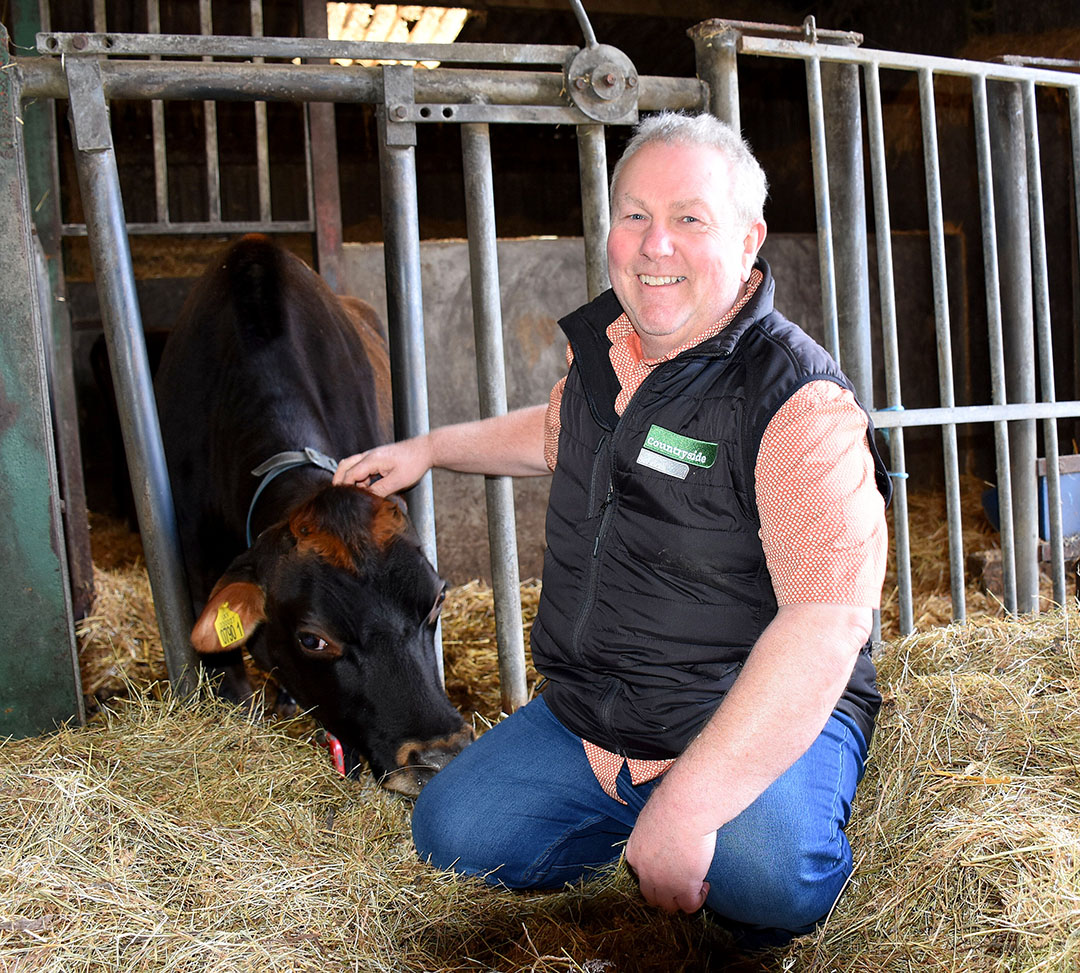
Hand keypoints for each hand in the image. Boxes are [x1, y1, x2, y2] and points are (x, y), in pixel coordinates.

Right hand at [333, 438, 432, 495]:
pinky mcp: (378, 456)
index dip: (344, 487)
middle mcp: (369, 455)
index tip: (343, 498)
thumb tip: (367, 499)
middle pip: (345, 465)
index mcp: (372, 460)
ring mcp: (373, 454)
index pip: (349, 474)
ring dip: (351, 478)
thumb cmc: (414, 462)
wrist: (425, 449)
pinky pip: (362, 465)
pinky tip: (368, 486)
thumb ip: (380, 490)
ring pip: (352, 464)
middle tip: (340, 494)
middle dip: (339, 479)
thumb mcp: (397, 481)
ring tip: (359, 492)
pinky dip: (360, 475)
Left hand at [625, 787, 715, 914]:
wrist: (685, 808)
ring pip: (668, 906)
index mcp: (634, 853)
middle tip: (681, 881)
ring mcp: (663, 883)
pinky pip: (689, 906)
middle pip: (651, 895)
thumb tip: (664, 826)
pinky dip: (697, 900)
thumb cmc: (672, 803)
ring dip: (681, 899)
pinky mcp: (684, 888)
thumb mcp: (652, 817)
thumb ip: (653, 829)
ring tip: (695, 884)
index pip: (641, 873)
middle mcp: (645, 872)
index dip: (656, 873)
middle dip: (666, 892)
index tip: (670, 865)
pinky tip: (704, 885)